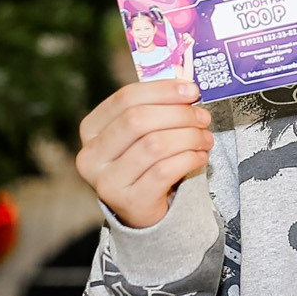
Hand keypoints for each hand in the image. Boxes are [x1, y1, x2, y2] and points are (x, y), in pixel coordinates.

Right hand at [76, 78, 214, 228]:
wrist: (141, 210)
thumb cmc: (144, 163)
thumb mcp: (140, 134)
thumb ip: (155, 108)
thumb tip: (186, 85)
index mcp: (91, 129)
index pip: (125, 98)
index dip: (162, 90)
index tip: (191, 90)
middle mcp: (91, 155)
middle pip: (138, 120)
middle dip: (179, 114)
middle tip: (203, 117)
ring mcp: (107, 181)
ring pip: (154, 145)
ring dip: (189, 137)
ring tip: (205, 138)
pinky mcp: (128, 202)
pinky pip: (164, 171)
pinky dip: (189, 159)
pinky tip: (200, 156)